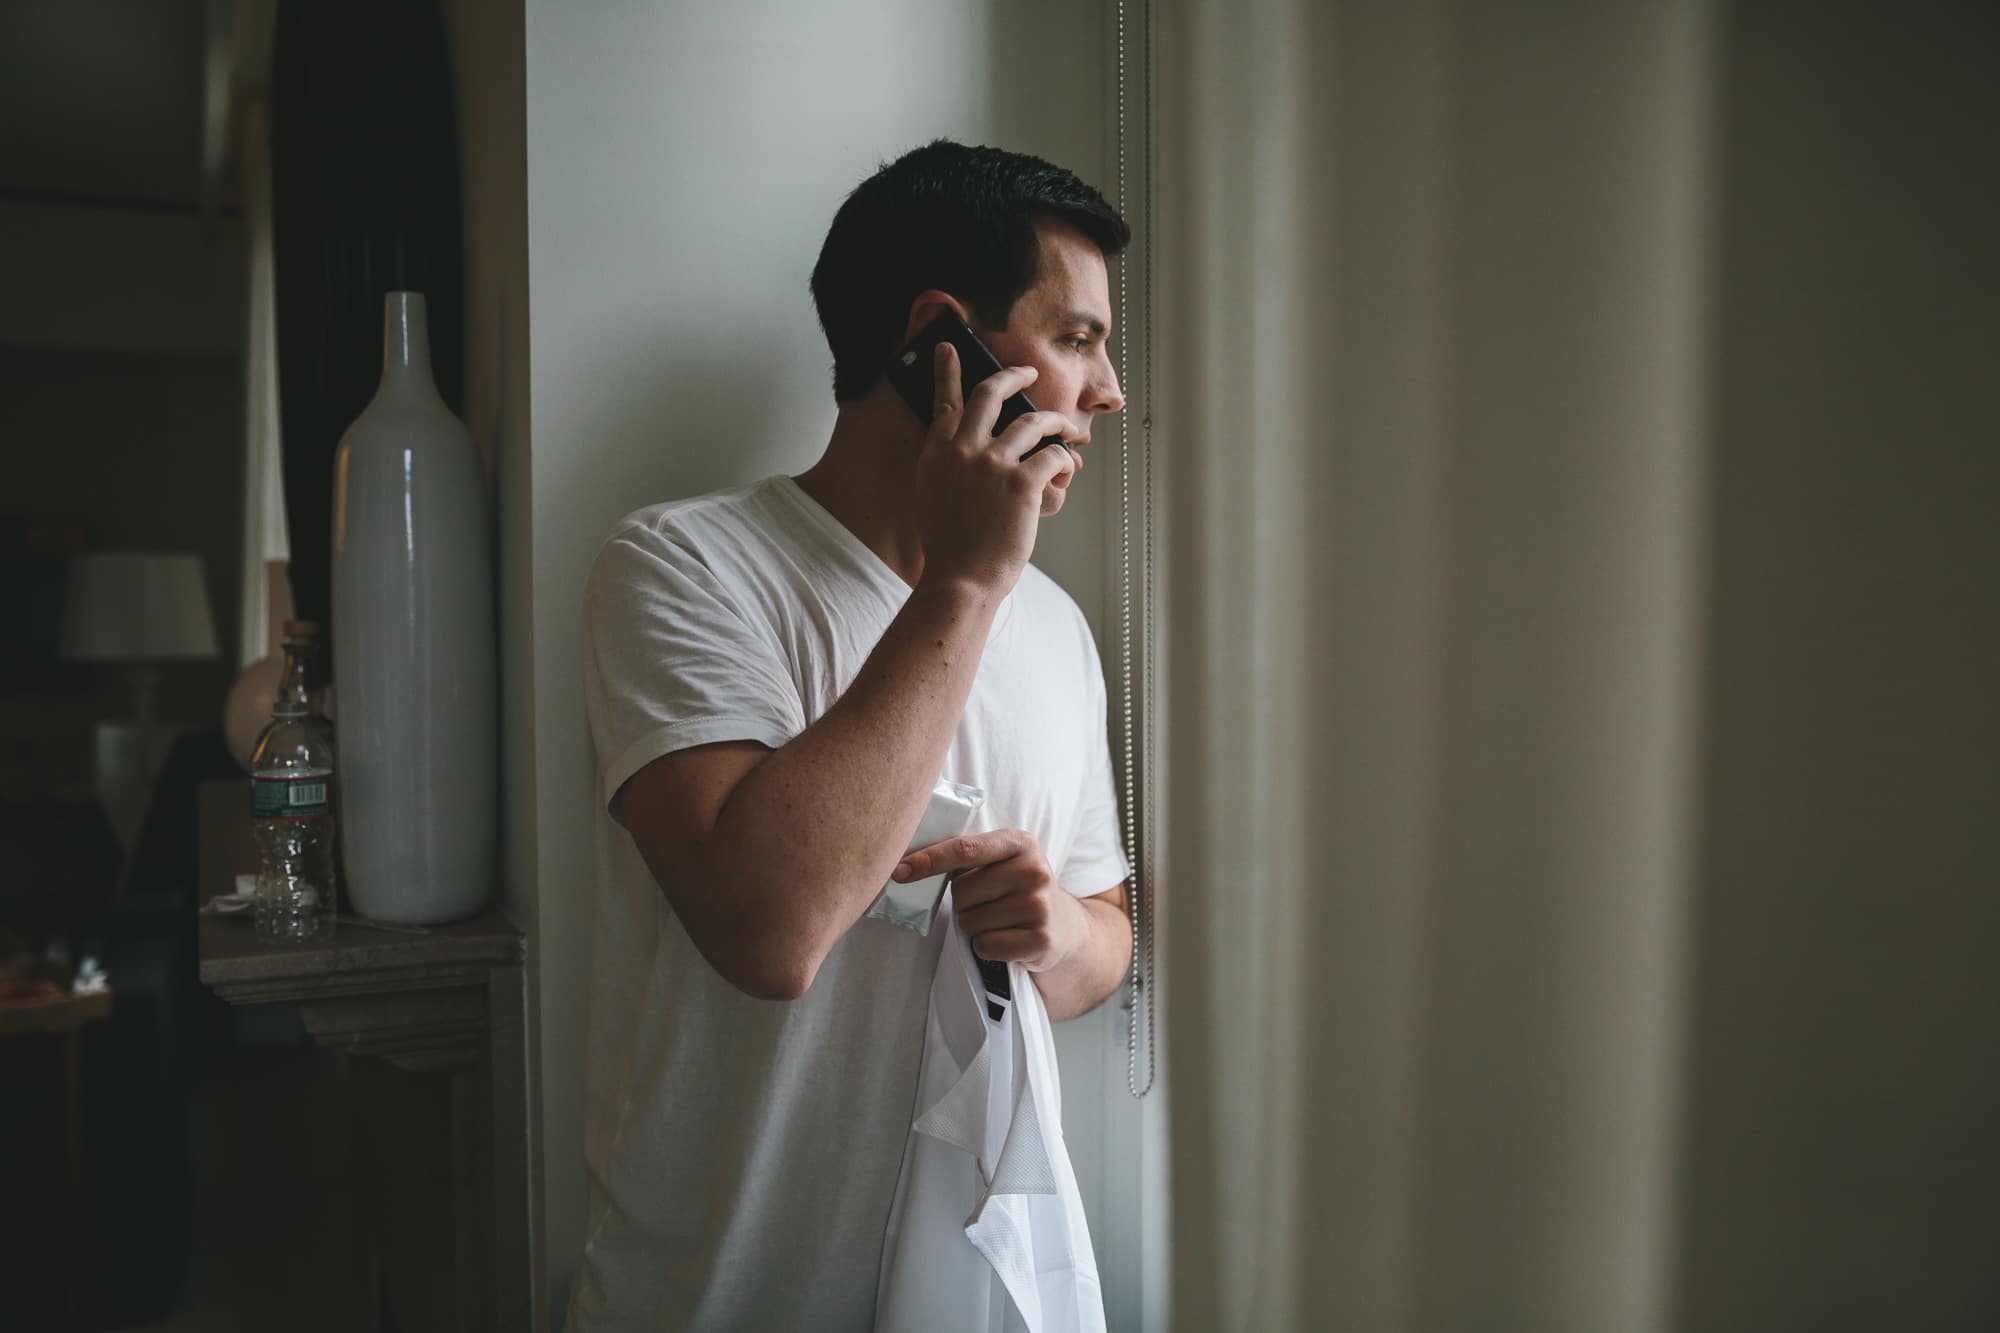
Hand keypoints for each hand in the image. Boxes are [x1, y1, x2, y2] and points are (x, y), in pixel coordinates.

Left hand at [893, 828, 1087, 972]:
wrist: (1065, 927)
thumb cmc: (1017, 890)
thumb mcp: (1002, 862)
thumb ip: (966, 855)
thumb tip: (906, 863)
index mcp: (1020, 842)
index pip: (965, 849)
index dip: (929, 860)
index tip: (899, 871)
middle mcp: (1034, 870)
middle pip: (962, 891)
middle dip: (963, 903)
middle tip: (987, 904)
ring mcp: (1040, 905)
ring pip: (971, 922)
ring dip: (975, 927)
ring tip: (1000, 922)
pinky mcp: (1041, 939)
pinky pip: (986, 946)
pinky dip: (987, 948)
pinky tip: (1007, 940)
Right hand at [914, 341, 1079, 593]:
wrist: (960, 581)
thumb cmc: (949, 549)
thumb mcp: (933, 499)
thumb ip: (946, 469)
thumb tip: (968, 453)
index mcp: (936, 454)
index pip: (944, 402)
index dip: (948, 371)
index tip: (950, 348)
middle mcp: (962, 451)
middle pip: (989, 394)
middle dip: (1013, 376)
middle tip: (1027, 371)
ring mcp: (993, 464)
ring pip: (1033, 421)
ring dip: (1055, 421)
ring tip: (1065, 428)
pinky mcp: (1022, 483)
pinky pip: (1053, 455)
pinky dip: (1064, 459)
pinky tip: (1067, 467)